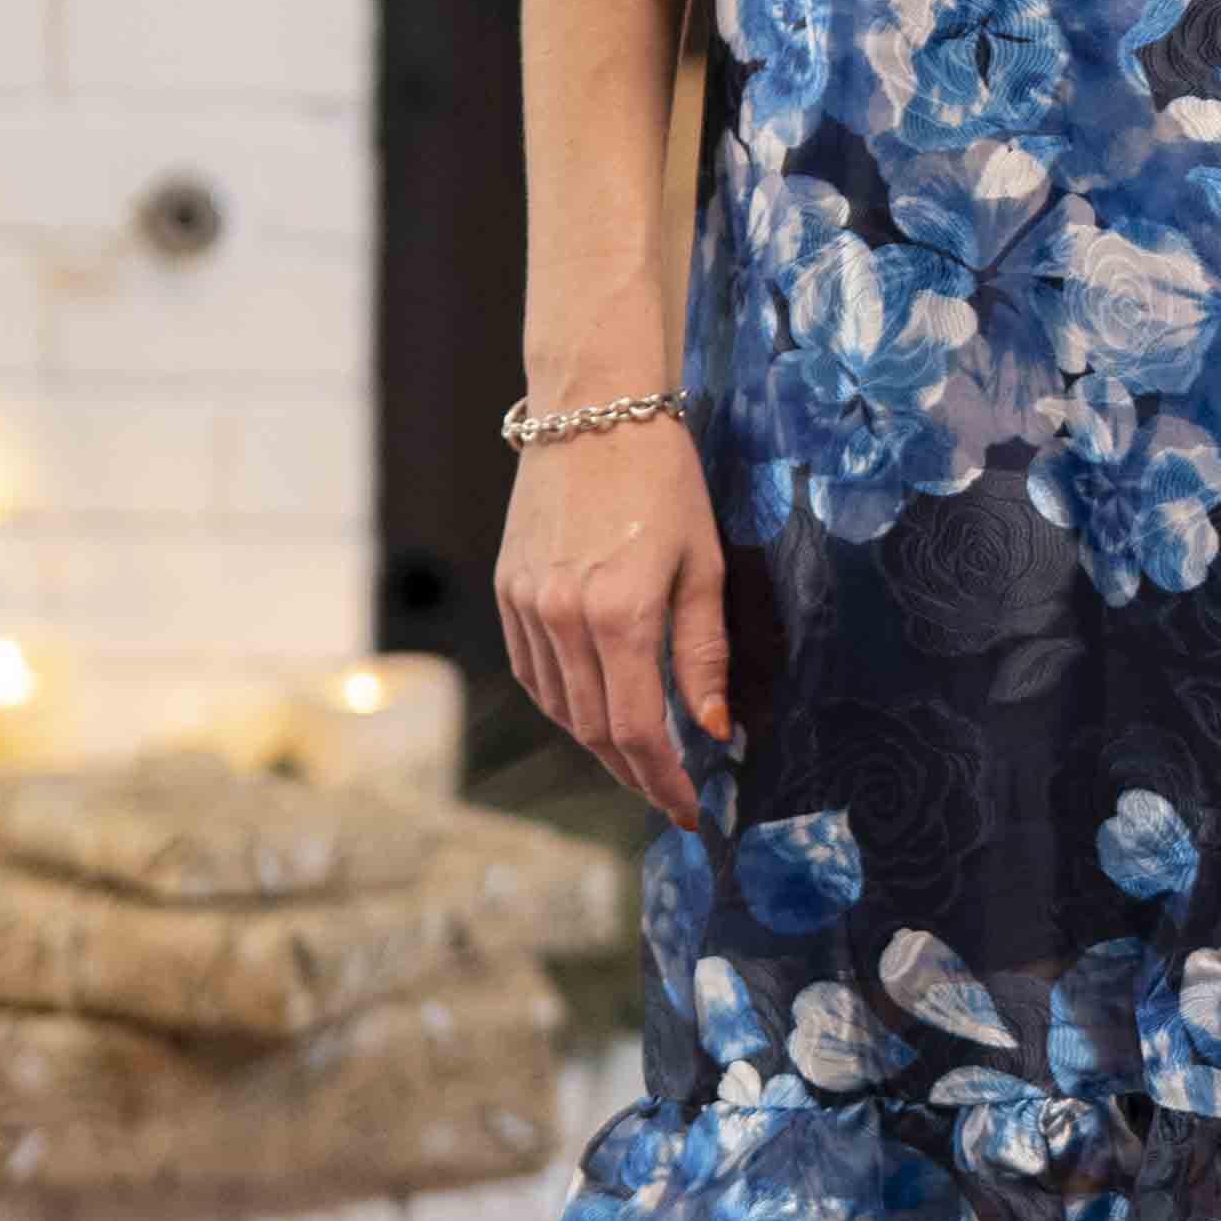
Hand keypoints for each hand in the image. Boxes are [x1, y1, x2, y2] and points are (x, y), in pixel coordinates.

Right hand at [496, 406, 733, 832]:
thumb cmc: (663, 481)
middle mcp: (562, 617)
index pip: (639, 731)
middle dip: (636, 774)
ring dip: (599, 744)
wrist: (592, 409)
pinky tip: (593, 711)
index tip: (691, 810)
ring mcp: (526, 605)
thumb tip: (712, 729)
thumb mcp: (704, 564)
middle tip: (671, 797)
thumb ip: (703, 653)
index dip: (665, 782)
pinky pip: (533, 673)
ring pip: (559, 708)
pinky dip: (563, 703)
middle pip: (595, 730)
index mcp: (619, 613)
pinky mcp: (507, 590)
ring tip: (640, 760)